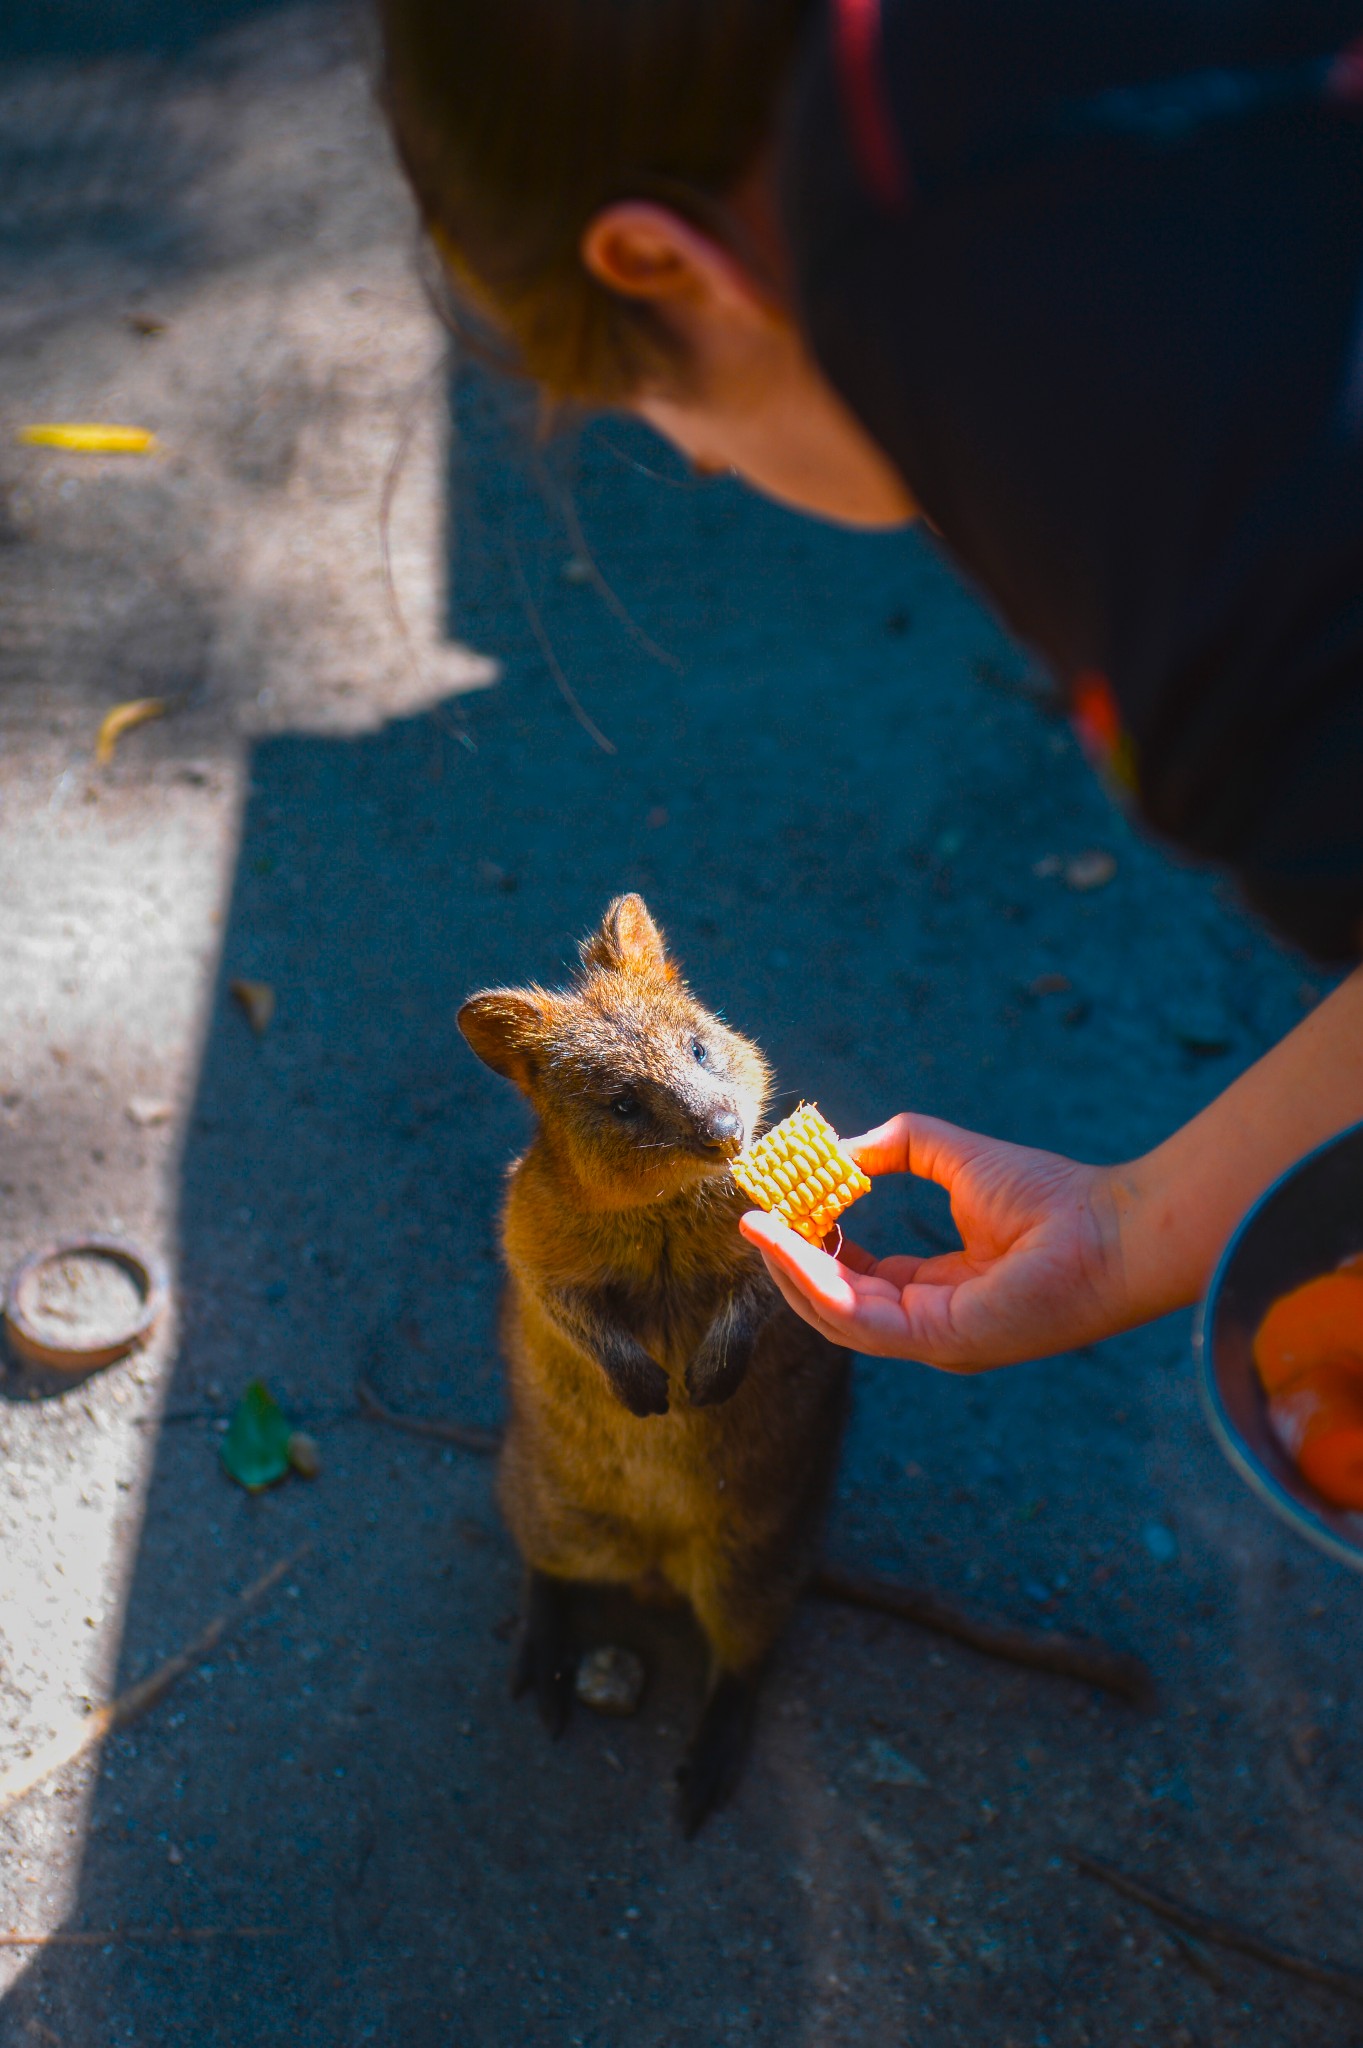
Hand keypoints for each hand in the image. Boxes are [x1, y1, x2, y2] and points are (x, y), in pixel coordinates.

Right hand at [739, 1113, 1130, 1370]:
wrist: (1108, 1228)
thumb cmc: (1051, 1197)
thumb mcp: (954, 1157)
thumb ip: (897, 1146)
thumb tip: (839, 1151)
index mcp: (940, 1292)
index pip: (860, 1280)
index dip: (815, 1246)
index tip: (783, 1208)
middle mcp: (930, 1325)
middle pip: (837, 1303)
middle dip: (789, 1263)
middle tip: (754, 1221)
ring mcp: (931, 1340)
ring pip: (836, 1315)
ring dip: (789, 1271)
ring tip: (756, 1227)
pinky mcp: (936, 1341)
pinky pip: (855, 1316)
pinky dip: (812, 1279)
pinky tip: (784, 1239)